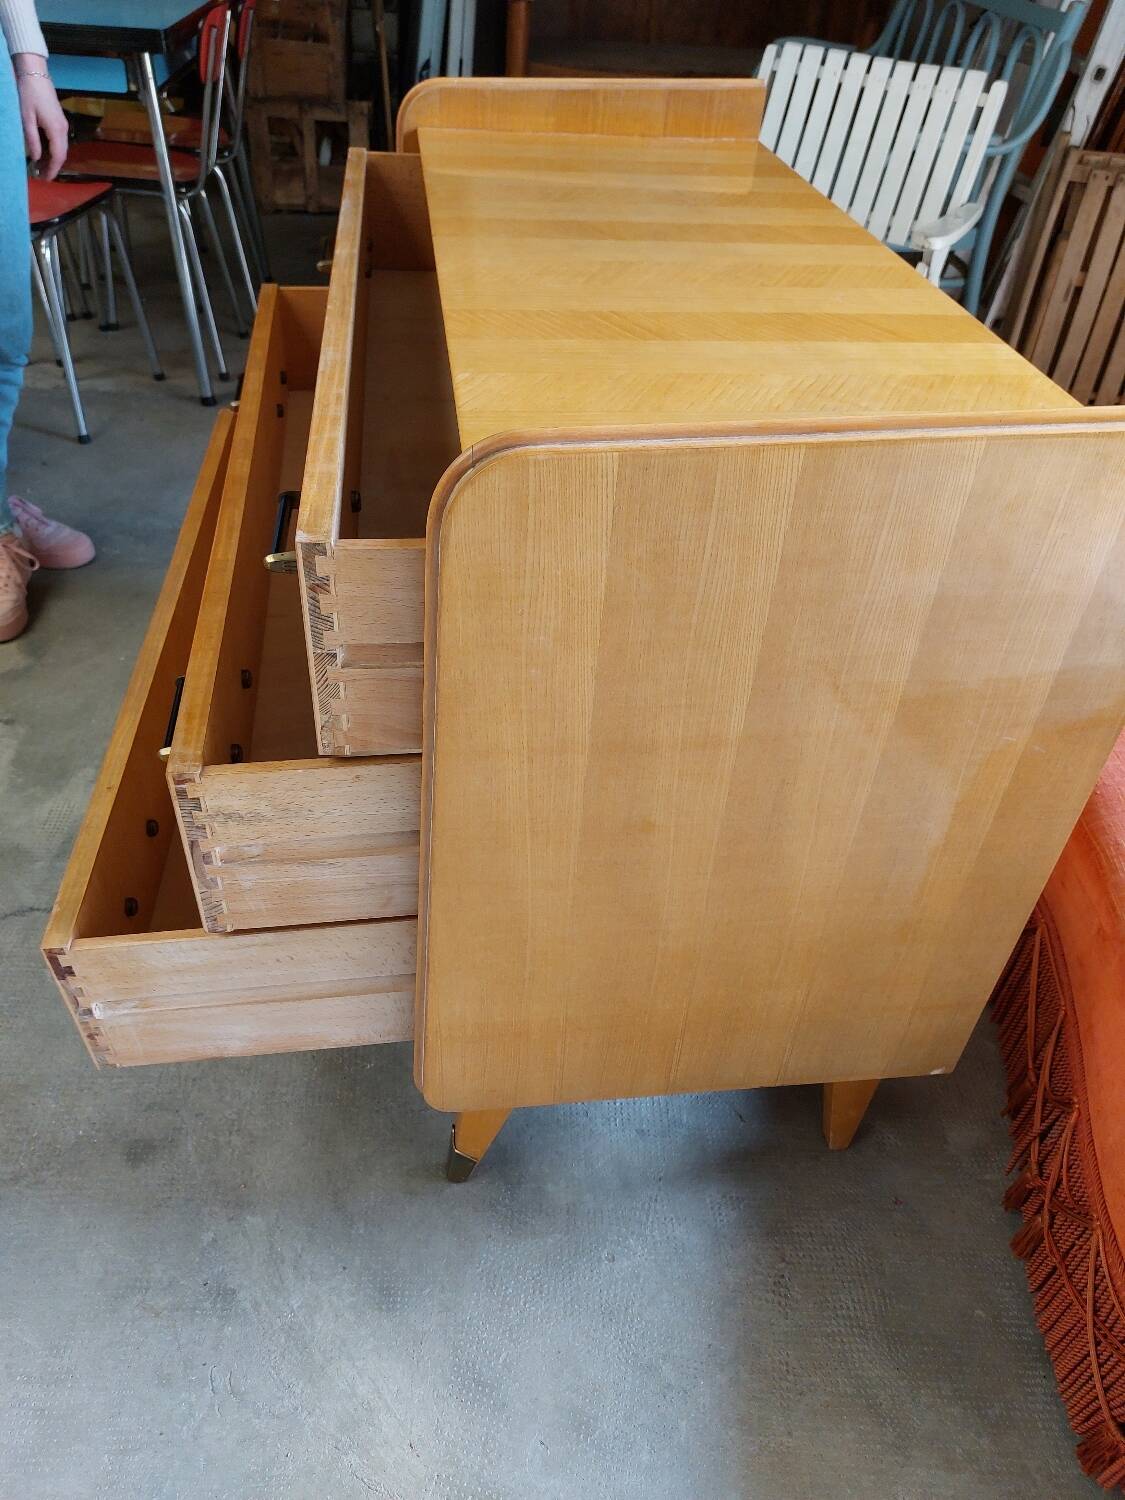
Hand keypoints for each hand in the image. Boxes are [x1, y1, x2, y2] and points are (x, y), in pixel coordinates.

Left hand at [14, 55, 67, 178]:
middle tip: (41, 176)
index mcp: (56, 130)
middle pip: (62, 154)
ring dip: (53, 159)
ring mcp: (62, 123)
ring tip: (41, 166)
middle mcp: (63, 128)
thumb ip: (32, 139)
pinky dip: (53, 149)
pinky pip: (59, 140)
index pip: (58, 157)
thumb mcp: (26, 118)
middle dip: (53, 167)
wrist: (35, 73)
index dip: (52, 170)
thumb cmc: (28, 94)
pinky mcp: (59, 119)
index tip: (44, 179)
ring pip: (61, 148)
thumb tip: (36, 158)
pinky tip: (44, 152)